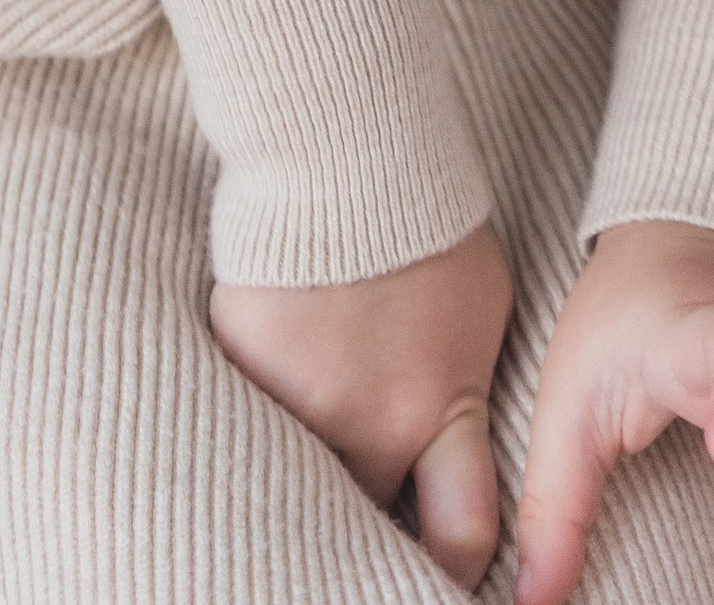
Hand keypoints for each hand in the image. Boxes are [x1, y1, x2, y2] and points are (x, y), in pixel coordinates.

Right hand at [211, 225, 512, 591]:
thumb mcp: (478, 310)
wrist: (343, 152)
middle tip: (371, 512)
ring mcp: (291, 401)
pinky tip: (268, 375)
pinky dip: (256, 408)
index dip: (456, 570)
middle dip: (371, 521)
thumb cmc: (425, 220)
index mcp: (436, 412)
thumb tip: (462, 426)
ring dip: (309, 465)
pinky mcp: (235, 365)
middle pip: (367, 517)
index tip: (448, 573)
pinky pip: (244, 414)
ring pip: (298, 476)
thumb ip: (462, 382)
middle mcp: (365, 425)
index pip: (461, 538)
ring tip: (316, 424)